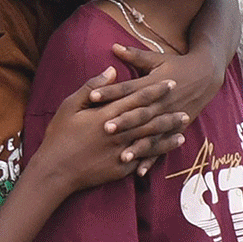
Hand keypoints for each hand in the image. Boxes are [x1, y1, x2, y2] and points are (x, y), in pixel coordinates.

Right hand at [36, 66, 188, 193]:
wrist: (56, 170)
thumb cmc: (59, 136)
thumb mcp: (70, 106)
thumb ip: (92, 87)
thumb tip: (111, 71)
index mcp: (107, 114)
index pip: (137, 98)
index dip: (155, 90)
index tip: (170, 82)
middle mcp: (119, 132)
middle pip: (150, 118)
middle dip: (169, 109)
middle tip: (186, 103)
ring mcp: (121, 151)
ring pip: (152, 137)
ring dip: (170, 129)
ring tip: (185, 122)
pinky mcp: (121, 167)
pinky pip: (146, 157)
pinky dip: (161, 150)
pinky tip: (171, 145)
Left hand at [112, 42, 215, 174]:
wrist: (206, 76)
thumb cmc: (176, 65)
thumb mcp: (156, 58)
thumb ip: (134, 55)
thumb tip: (113, 46)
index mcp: (153, 84)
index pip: (128, 89)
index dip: (110, 92)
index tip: (92, 97)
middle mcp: (161, 103)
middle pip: (140, 113)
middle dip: (123, 122)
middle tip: (105, 129)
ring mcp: (170, 118)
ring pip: (151, 135)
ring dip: (137, 146)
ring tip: (122, 156)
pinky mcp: (175, 130)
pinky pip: (161, 147)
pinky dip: (151, 159)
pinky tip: (139, 172)